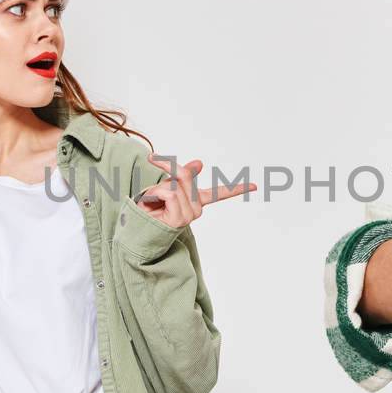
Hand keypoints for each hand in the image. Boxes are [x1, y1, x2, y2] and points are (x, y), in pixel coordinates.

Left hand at [134, 157, 256, 227]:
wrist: (136, 229)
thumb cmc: (150, 209)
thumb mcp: (166, 186)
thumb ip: (183, 175)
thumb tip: (200, 163)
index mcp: (196, 202)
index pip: (219, 193)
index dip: (237, 188)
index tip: (255, 186)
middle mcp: (196, 210)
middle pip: (184, 176)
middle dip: (165, 172)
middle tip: (153, 181)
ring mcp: (189, 216)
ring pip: (174, 184)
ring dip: (156, 188)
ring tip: (151, 202)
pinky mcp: (180, 219)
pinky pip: (169, 193)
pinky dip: (154, 194)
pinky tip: (151, 206)